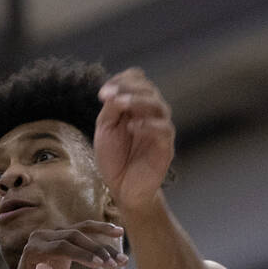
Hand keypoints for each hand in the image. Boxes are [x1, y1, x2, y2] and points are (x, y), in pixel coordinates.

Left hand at [6, 222, 126, 268]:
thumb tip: (44, 268)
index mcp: (33, 249)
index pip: (61, 246)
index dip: (82, 254)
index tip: (100, 265)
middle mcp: (41, 237)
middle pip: (73, 236)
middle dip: (96, 248)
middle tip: (115, 263)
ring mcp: (52, 235)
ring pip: (80, 229)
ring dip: (102, 234)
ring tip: (122, 236)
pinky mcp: (62, 237)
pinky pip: (82, 232)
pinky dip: (99, 232)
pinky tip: (116, 231)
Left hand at [95, 68, 174, 211]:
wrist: (122, 188)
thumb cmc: (114, 157)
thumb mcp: (105, 129)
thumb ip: (111, 109)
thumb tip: (115, 93)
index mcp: (136, 106)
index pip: (138, 80)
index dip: (122, 80)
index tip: (102, 92)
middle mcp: (151, 114)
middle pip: (149, 89)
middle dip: (128, 88)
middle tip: (108, 95)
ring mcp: (160, 129)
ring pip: (159, 106)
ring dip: (139, 101)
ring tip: (121, 103)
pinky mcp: (165, 147)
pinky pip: (164, 130)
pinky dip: (148, 125)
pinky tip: (133, 127)